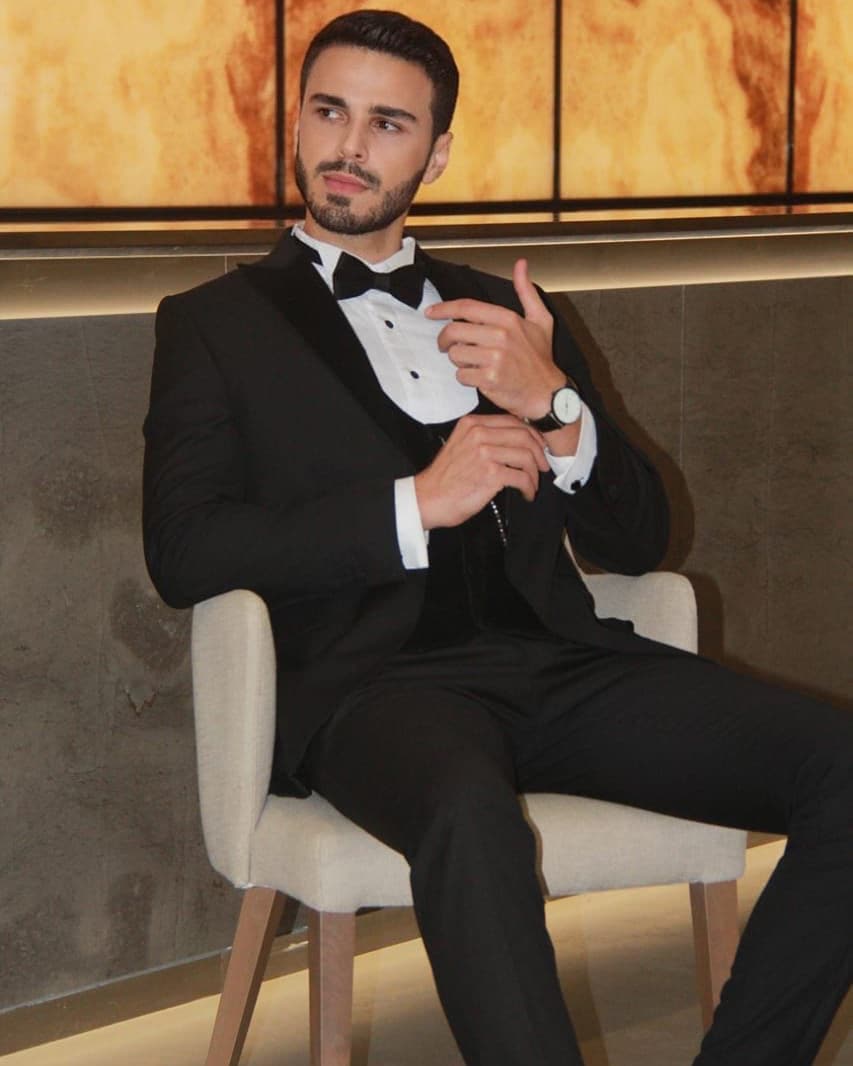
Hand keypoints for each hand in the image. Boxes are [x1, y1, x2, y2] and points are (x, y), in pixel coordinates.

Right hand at [414, 414, 548, 530]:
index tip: (538, 447)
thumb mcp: (460, 445)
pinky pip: (521, 477)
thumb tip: (515, 442)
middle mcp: (479, 434)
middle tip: (542, 467)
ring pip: (526, 456)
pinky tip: (525, 493)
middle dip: (538, 453)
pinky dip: (528, 487)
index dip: (531, 434)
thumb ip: (483, 438)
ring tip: (532, 484)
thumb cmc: (445, 478)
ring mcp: (485, 452)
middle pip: (523, 436)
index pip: (512, 422)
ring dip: (534, 474)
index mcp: (472, 424)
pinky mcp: (490, 473)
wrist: (428, 498)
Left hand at [425, 258, 564, 419]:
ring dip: (458, 360)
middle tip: (446, 345)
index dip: (443, 309)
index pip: (466, 307)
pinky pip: (461, 375)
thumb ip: (526, 291)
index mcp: (508, 319)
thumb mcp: (540, 319)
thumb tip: (521, 264)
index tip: (430, 312)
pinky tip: (478, 377)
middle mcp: (500, 336)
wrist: (547, 393)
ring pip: (455, 354)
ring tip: (472, 362)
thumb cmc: (540, 358)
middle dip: (445, 339)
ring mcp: (494, 358)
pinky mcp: (489, 379)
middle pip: (454, 331)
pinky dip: (466, 378)